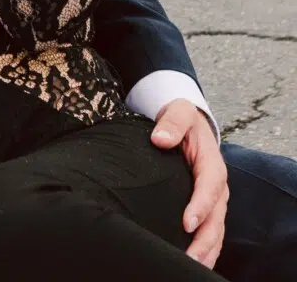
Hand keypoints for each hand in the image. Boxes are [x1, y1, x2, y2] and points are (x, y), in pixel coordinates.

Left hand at [152, 99, 227, 267]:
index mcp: (211, 163)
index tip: (187, 222)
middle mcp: (216, 186)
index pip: (209, 188)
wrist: (188, 123)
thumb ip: (172, 122)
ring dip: (206, 250)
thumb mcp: (179, 111)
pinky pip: (210, 232)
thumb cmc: (183, 119)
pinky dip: (205, 248)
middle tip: (189, 257)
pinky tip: (193, 261)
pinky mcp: (206, 207)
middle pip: (216, 218)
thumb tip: (161, 138)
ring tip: (191, 265)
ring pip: (215, 230)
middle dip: (204, 239)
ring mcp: (213, 199)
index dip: (200, 206)